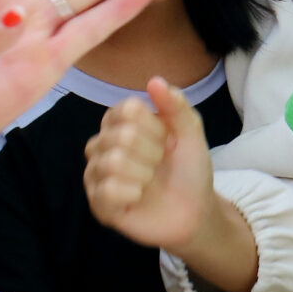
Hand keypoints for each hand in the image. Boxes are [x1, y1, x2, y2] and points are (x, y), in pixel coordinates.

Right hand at [84, 77, 213, 253]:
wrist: (196, 211)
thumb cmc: (189, 169)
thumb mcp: (190, 134)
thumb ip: (176, 105)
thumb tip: (155, 80)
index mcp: (120, 123)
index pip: (126, 109)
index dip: (154, 126)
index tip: (167, 140)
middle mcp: (102, 145)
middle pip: (121, 136)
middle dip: (152, 152)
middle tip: (160, 164)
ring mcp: (97, 175)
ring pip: (112, 162)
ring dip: (144, 173)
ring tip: (150, 181)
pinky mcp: (98, 204)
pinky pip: (107, 190)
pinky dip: (132, 193)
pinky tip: (139, 197)